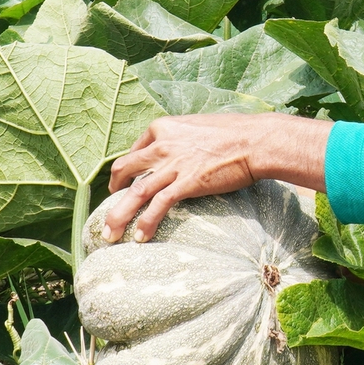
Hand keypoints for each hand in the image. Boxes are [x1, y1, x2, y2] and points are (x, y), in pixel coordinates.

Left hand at [98, 114, 331, 242]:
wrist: (255, 141)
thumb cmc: (236, 132)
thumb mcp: (201, 127)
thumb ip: (184, 138)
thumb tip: (184, 150)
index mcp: (164, 128)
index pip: (134, 150)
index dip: (126, 170)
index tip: (124, 183)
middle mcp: (162, 146)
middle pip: (124, 170)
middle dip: (113, 193)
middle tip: (108, 211)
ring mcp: (172, 165)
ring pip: (134, 193)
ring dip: (118, 216)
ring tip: (109, 235)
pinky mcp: (186, 183)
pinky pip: (158, 206)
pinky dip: (146, 223)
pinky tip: (140, 237)